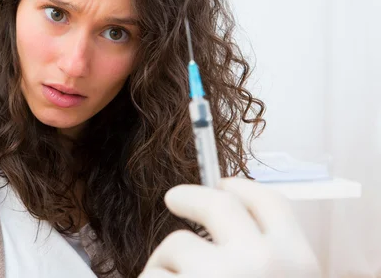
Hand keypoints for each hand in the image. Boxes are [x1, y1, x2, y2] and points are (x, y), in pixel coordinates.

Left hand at [140, 177, 320, 277]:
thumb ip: (269, 258)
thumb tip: (231, 226)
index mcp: (297, 263)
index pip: (271, 203)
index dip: (242, 187)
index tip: (223, 183)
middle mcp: (261, 261)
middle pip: (217, 203)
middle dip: (191, 195)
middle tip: (173, 197)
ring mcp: (218, 274)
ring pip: (176, 243)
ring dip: (166, 262)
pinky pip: (154, 273)